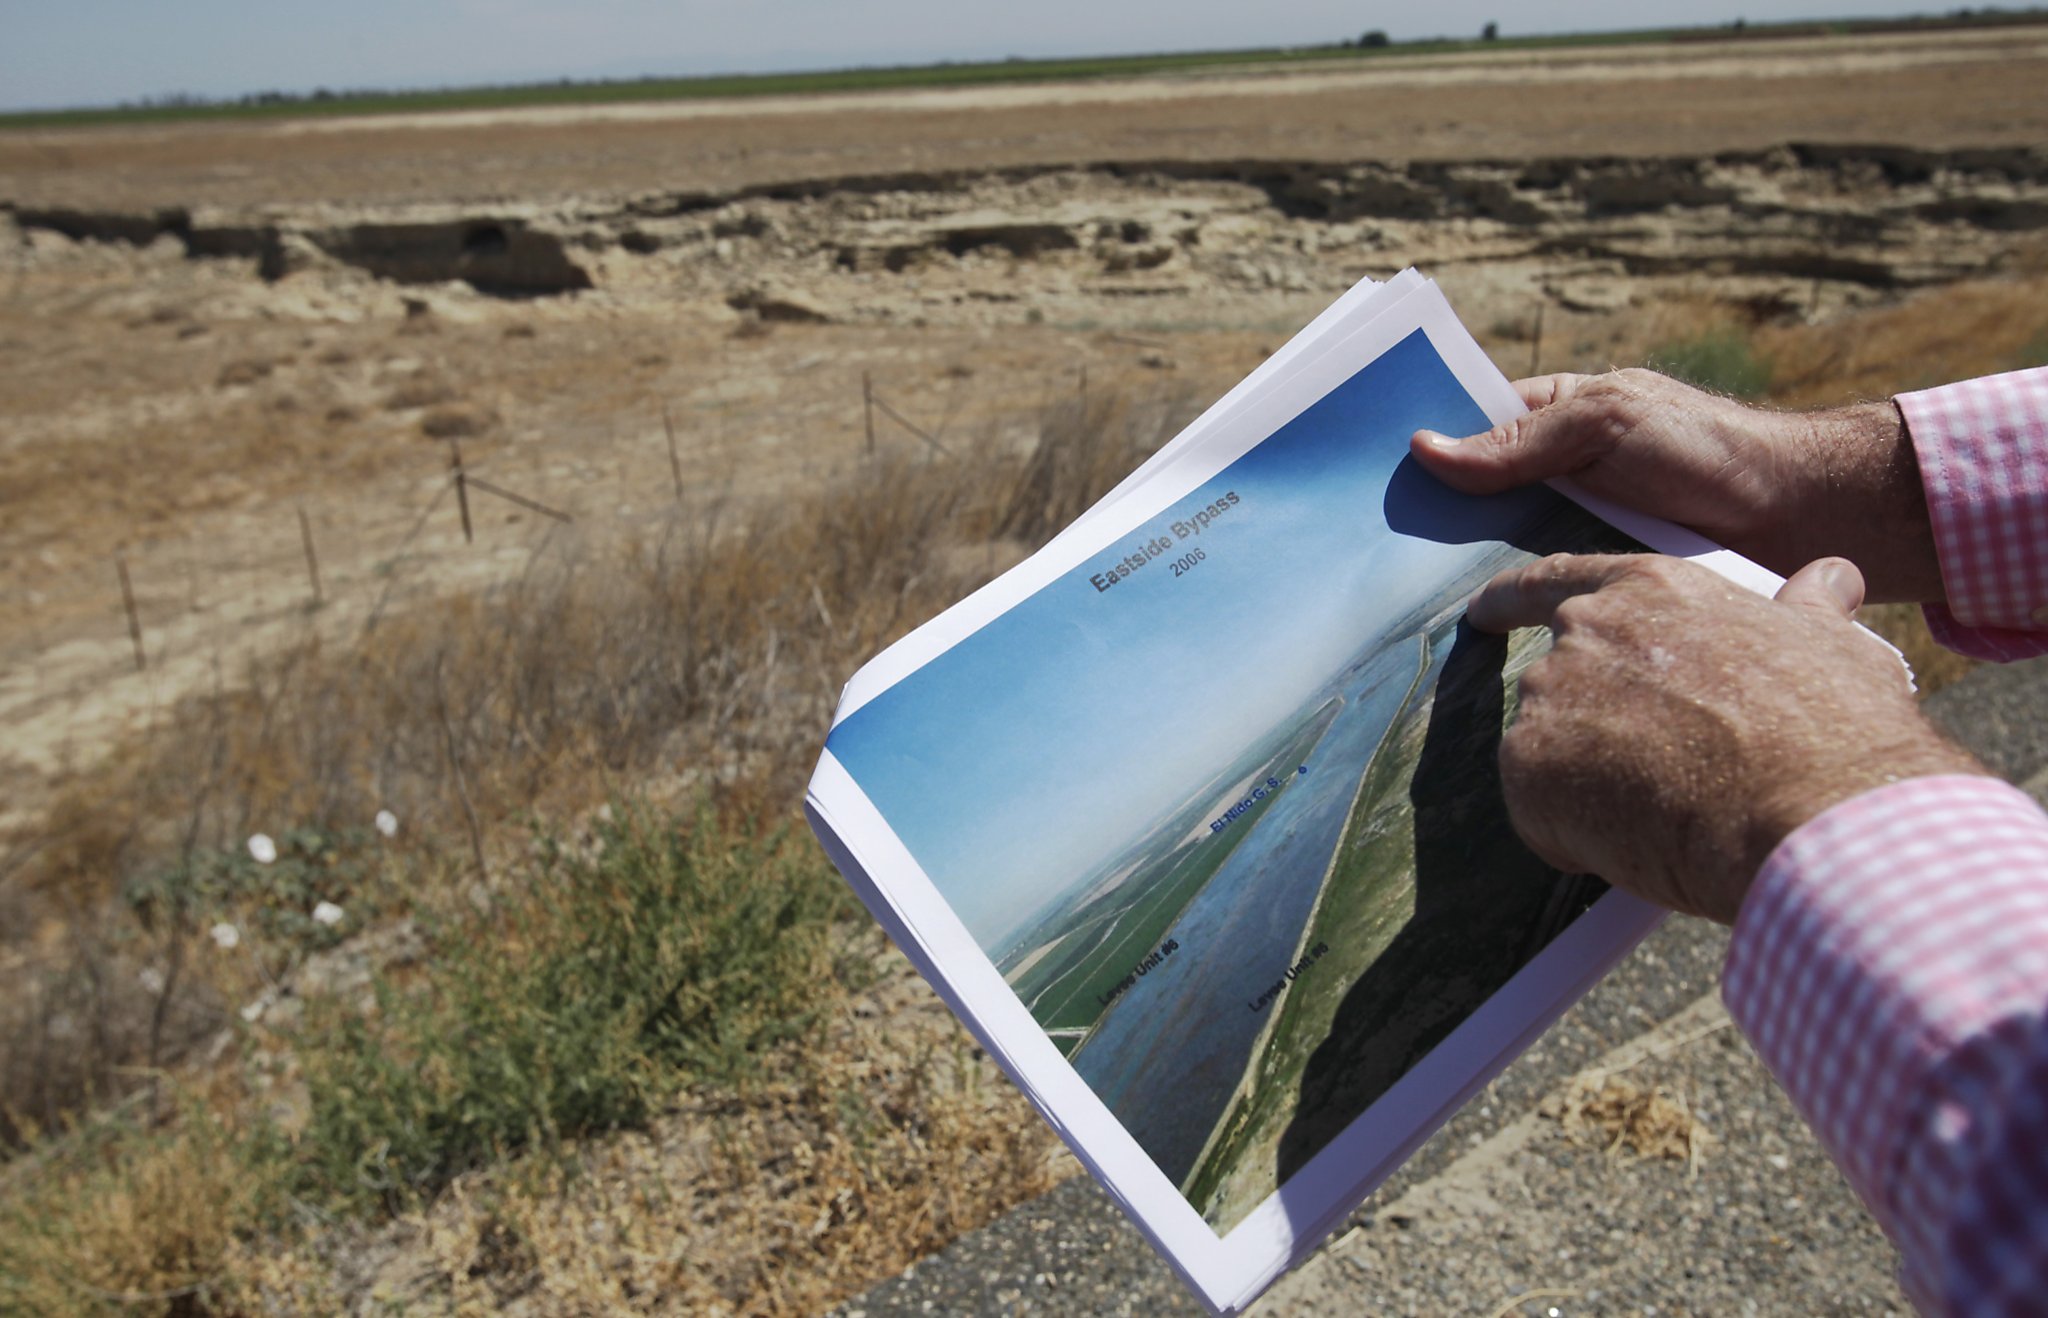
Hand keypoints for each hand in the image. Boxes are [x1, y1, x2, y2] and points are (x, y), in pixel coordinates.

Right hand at [1411, 369, 1944, 603]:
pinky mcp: (1591, 580)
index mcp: (1552, 417)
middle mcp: (1553, 474)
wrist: (1791, 519)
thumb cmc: (1703, 448)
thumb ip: (1517, 442)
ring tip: (1390, 592)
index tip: (1361, 476)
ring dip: (1457, 565)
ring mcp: (1569, 529)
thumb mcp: (1603, 425)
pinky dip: (1501, 601)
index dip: (1422, 448)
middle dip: (1427, 515)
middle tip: (1362, 546)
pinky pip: (1533, 587)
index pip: (1468, 428)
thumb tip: (1424, 449)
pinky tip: (1454, 623)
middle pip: (1472, 495)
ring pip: (1495, 547)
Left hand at [1469, 552, 1985, 922]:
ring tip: (1678, 811)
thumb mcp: (1832, 646)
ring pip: (1550, 754)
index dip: (1512, 600)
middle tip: (1658, 772)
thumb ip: (1807, 611)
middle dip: (1589, 727)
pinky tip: (1646, 841)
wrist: (1814, 813)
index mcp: (1649, 590)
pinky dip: (1576, 838)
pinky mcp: (1528, 769)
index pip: (1554, 581)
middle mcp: (1583, 631)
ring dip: (1591, 786)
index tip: (1482, 613)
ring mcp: (1549, 698)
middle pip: (1556, 682)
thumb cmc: (1836, 732)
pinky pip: (1540, 813)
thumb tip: (1831, 578)